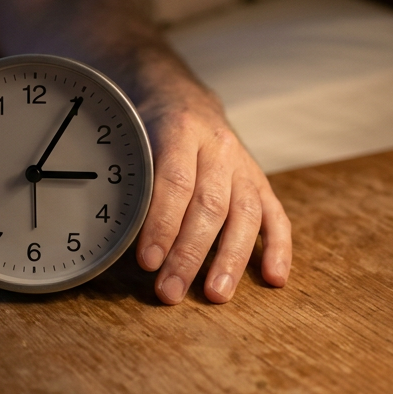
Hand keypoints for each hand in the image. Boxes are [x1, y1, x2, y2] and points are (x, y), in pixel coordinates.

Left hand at [136, 93, 290, 304]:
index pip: (174, 181)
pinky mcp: (259, 182)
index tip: (147, 261)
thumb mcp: (133, 139)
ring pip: (245, 214)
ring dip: (230, 259)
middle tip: (171, 291)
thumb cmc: (148, 127)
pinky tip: (274, 278)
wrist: (182, 98)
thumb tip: (115, 238)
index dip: (162, 224)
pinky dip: (278, 248)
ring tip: (216, 295)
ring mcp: (243, 165)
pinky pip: (276, 216)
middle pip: (210, 205)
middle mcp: (218, 147)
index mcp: (180, 129)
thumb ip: (132, 180)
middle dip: (190, 254)